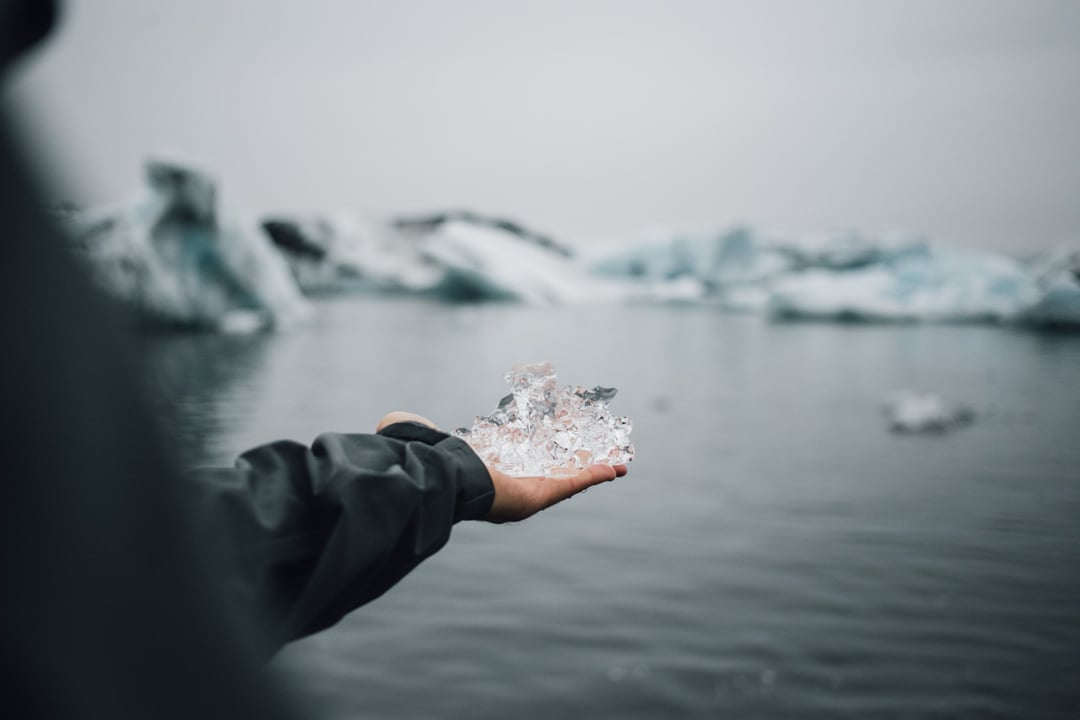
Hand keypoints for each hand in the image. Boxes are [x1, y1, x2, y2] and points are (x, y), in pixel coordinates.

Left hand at [376, 411, 628, 522]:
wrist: (437, 482)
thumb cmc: (426, 460)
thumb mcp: (416, 435)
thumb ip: (411, 426)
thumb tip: (392, 420)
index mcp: (488, 460)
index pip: (519, 446)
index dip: (539, 434)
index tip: (558, 421)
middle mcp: (511, 476)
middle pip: (551, 461)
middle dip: (576, 450)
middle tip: (599, 440)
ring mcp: (528, 487)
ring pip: (569, 472)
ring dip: (595, 464)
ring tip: (621, 459)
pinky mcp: (541, 495)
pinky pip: (574, 483)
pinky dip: (596, 474)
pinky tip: (618, 468)